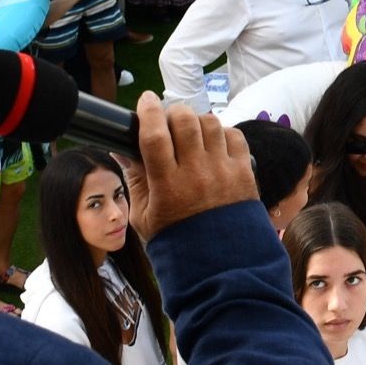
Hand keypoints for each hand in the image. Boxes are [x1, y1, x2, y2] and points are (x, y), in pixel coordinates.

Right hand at [117, 92, 256, 240]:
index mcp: (167, 184)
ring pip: (211, 123)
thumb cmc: (176, 240)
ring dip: (197, 121)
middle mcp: (197, 173)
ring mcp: (223, 171)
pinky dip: (222, 133)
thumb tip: (120, 148)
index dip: (148, 111)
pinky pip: (235, 136)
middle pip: (185, 121)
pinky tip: (213, 145)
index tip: (145, 100)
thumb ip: (134, 179)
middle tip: (169, 121)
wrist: (220, 263)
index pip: (155, 135)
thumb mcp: (143, 215)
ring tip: (191, 133)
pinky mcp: (245, 172)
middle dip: (173, 113)